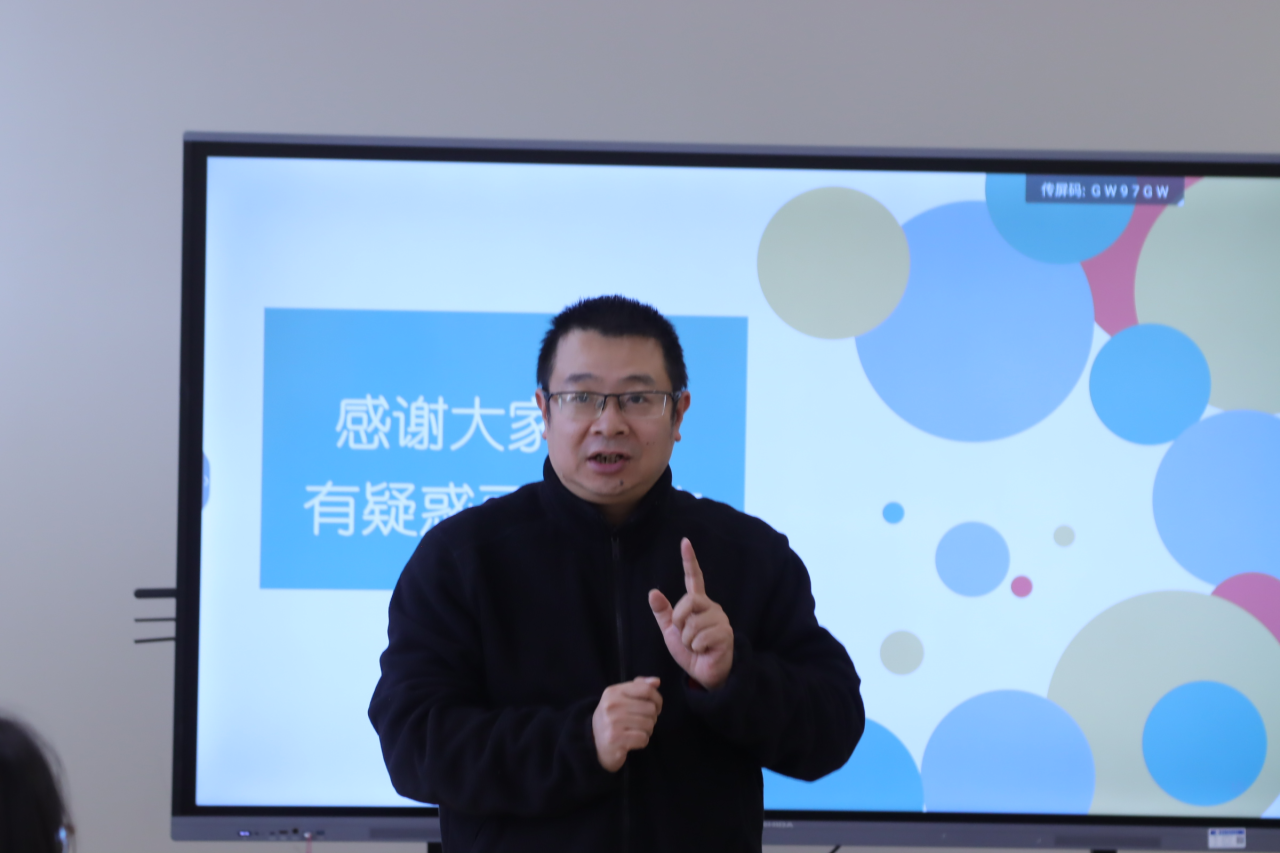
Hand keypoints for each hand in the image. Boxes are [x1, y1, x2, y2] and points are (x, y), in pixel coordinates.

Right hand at [592, 677, 662, 772]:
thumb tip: (656, 681)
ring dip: (647, 730)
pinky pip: (643, 738)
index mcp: (613, 692)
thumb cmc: (612, 717)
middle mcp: (612, 705)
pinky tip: (632, 741)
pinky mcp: (615, 739)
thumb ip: (638, 687)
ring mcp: (612, 722)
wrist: (593, 742)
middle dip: (652, 717)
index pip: (646, 689)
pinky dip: (642, 741)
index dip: (657, 698)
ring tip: (637, 731)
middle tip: (643, 721)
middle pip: (650, 708)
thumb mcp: (620, 698)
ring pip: (649, 724)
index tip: (656, 706)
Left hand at [648, 538, 733, 690]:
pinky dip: (696, 648)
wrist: (704, 673)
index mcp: (697, 603)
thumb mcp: (671, 632)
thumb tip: (653, 592)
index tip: (685, 542)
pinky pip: (700, 637)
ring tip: (697, 646)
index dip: (689, 560)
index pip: (694, 578)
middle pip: (687, 602)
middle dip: (679, 621)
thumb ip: (663, 613)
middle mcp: (711, 606)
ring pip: (692, 623)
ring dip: (687, 640)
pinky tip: (704, 651)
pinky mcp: (725, 634)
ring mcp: (720, 619)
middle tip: (685, 636)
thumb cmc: (689, 651)